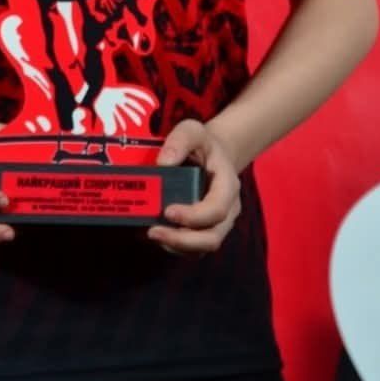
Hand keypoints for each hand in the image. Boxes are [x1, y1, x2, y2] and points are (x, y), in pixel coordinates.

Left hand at [147, 119, 240, 255]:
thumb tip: (163, 163)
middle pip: (212, 238)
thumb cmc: (203, 145)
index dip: (194, 216)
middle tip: (154, 232)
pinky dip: (174, 246)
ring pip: (202, 248)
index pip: (217, 209)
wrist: (213, 156)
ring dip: (176, 246)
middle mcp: (228, 210)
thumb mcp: (193, 131)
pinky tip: (156, 233)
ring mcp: (218, 224)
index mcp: (228, 186)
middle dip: (183, 240)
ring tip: (151, 233)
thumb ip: (180, 140)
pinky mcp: (204, 231)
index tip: (168, 211)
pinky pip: (193, 249)